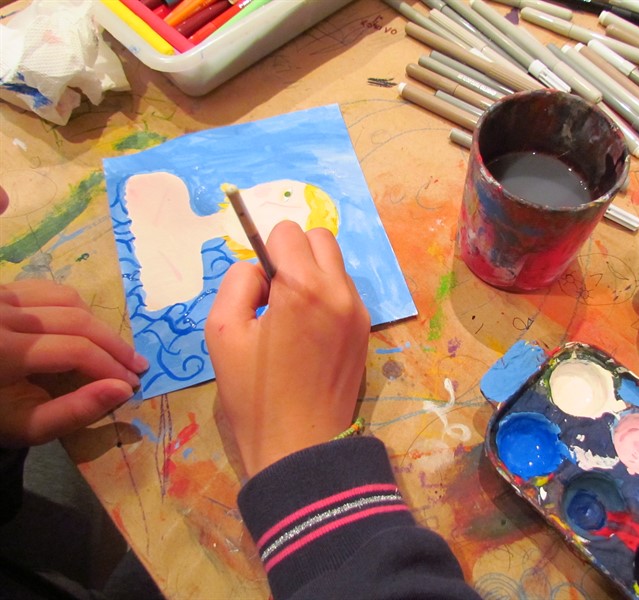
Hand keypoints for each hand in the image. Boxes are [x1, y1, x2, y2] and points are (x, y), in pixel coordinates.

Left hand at [0, 279, 148, 446]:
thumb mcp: (27, 426)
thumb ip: (75, 412)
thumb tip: (123, 388)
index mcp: (3, 352)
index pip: (75, 349)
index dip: (110, 366)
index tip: (133, 384)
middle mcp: (1, 316)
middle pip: (77, 320)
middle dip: (114, 344)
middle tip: (138, 365)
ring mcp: (0, 297)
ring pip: (68, 299)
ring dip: (97, 324)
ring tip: (112, 350)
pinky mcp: (2, 291)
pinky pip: (49, 290)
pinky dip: (75, 307)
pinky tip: (84, 328)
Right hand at [205, 221, 370, 476]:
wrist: (301, 446)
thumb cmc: (254, 394)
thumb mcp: (222, 332)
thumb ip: (238, 283)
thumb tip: (259, 269)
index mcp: (303, 287)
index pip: (287, 231)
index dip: (266, 252)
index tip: (260, 288)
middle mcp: (339, 290)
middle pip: (319, 238)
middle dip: (294, 254)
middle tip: (275, 295)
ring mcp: (358, 311)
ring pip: (335, 264)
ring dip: (312, 275)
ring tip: (292, 319)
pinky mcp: (365, 330)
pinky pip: (345, 292)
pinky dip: (326, 297)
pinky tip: (310, 334)